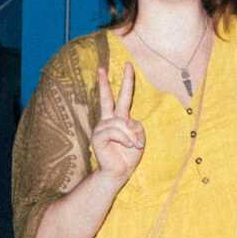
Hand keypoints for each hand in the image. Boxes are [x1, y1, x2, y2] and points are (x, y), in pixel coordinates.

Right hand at [89, 65, 144, 188]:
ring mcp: (101, 128)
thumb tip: (126, 122)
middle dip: (104, 83)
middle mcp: (108, 120)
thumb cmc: (129, 155)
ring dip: (130, 135)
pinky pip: (115, 132)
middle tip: (101, 68)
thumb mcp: (139, 137)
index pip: (123, 97)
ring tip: (132, 145)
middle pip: (107, 98)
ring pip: (120, 123)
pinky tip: (126, 145)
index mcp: (119, 118)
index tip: (128, 66)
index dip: (127, 81)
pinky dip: (124, 139)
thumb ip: (136, 126)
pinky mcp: (97, 137)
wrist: (119, 171)